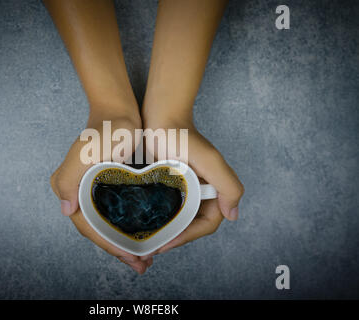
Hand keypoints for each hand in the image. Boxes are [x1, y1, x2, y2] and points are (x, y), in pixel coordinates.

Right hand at [50, 111, 152, 273]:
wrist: (120, 113)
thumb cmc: (104, 130)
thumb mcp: (84, 151)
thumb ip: (68, 178)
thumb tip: (67, 210)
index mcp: (70, 190)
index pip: (88, 226)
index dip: (108, 244)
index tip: (131, 256)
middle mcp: (80, 195)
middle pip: (99, 230)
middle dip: (118, 250)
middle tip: (142, 264)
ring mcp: (96, 193)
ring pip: (108, 226)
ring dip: (124, 244)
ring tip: (145, 258)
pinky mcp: (110, 188)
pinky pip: (117, 215)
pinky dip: (127, 229)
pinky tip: (142, 236)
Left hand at [140, 116, 243, 259]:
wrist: (161, 118)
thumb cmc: (183, 137)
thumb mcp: (210, 160)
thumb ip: (229, 186)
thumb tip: (233, 215)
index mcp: (215, 189)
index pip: (208, 223)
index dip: (189, 237)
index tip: (167, 243)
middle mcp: (203, 191)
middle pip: (194, 224)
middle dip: (178, 238)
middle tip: (155, 247)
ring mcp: (186, 189)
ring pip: (181, 218)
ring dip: (169, 231)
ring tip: (150, 241)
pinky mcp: (171, 184)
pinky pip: (169, 207)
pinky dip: (162, 218)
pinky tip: (147, 223)